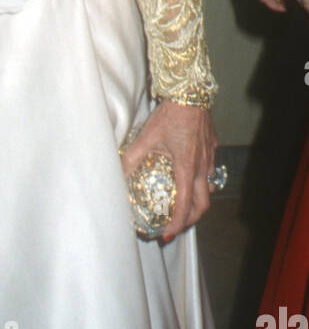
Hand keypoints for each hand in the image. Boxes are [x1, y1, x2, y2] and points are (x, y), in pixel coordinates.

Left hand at [120, 99, 216, 239]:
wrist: (189, 93)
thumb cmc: (169, 115)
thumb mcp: (146, 137)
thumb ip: (131, 157)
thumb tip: (116, 174)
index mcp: (187, 168)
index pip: (185, 206)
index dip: (176, 224)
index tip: (167, 235)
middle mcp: (202, 167)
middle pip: (203, 204)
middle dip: (191, 219)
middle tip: (176, 225)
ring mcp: (210, 157)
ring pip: (208, 187)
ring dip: (197, 200)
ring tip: (182, 204)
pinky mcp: (212, 147)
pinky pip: (210, 171)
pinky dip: (200, 181)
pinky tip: (188, 175)